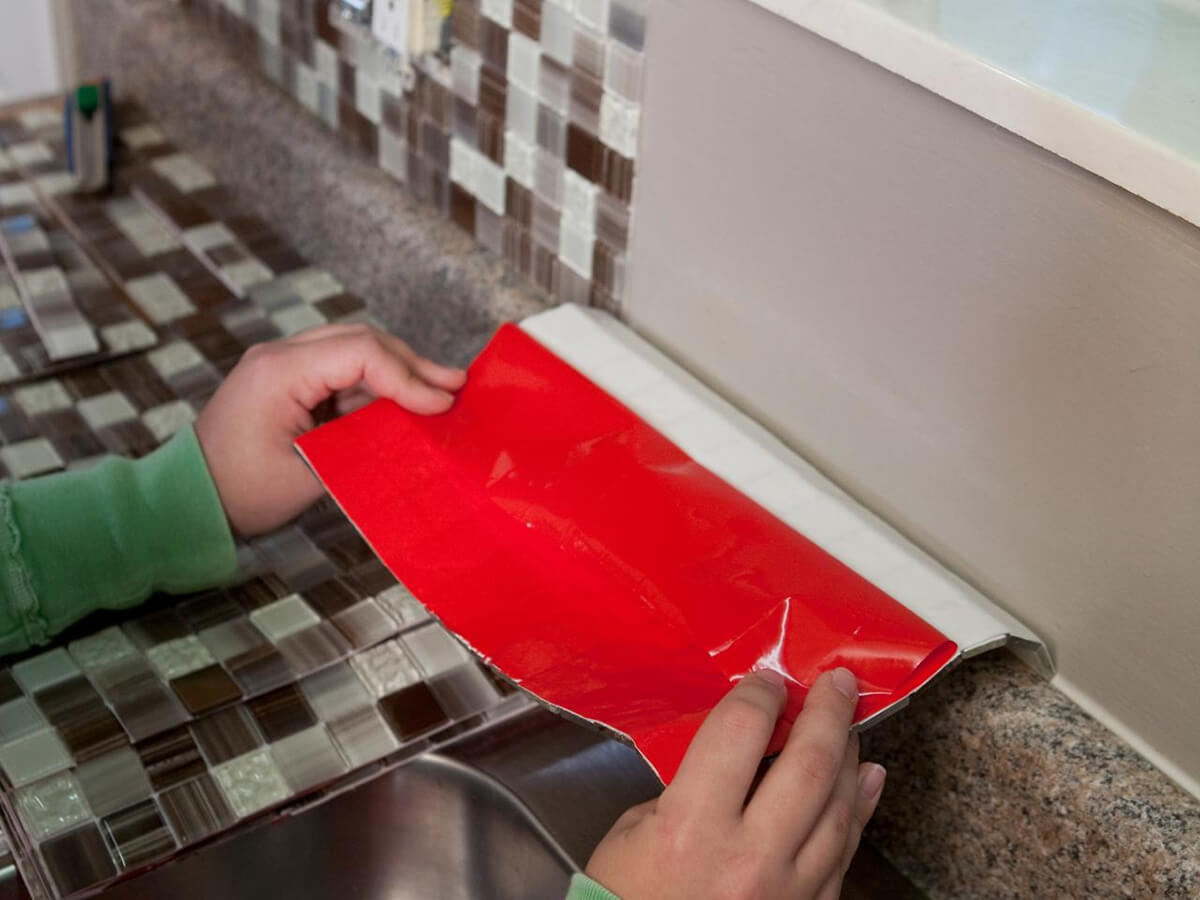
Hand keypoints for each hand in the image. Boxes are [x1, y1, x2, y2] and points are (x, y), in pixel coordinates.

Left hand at [194, 323, 465, 535]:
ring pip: (354, 351)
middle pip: (362, 341)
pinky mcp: (288, 383)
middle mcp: (281, 356)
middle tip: (456, 387)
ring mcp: (283, 366)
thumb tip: (412, 431)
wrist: (186, 501)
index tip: (440, 406)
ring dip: (398, 371)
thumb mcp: (309, 473)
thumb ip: (363, 443)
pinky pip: (341, 371)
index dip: (408, 377)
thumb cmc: (240, 492)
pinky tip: (406, 403)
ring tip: (441, 391)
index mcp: (280, 371)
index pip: (361, 353)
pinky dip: (376, 385)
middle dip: (413, 364)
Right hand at [585, 669, 885, 899]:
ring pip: (839, 810)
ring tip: (850, 725)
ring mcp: (787, 893)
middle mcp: (749, 859)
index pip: (741, 733)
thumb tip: (744, 751)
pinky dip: (859, 811)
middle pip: (808, 766)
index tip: (769, 680)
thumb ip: (692, 785)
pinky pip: (845, 855)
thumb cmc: (625, 895)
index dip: (760, 694)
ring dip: (850, 759)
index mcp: (693, 828)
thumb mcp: (637, 829)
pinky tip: (866, 781)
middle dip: (828, 713)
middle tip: (838, 682)